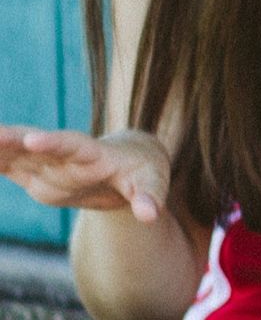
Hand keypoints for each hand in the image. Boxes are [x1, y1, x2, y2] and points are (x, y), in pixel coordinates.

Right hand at [0, 126, 170, 221]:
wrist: (131, 161)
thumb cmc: (144, 170)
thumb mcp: (153, 183)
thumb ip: (151, 197)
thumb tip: (150, 216)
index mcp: (93, 154)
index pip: (71, 144)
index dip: (52, 141)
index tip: (33, 138)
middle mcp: (65, 154)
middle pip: (31, 143)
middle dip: (8, 138)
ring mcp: (47, 162)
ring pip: (13, 152)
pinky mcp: (35, 172)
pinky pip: (5, 165)